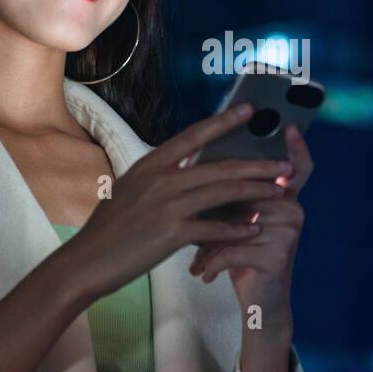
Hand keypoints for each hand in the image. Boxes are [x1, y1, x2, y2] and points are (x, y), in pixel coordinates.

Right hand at [63, 103, 289, 302]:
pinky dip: (236, 230)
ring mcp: (166, 205)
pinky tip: (255, 230)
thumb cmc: (109, 228)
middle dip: (257, 165)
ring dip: (256, 192)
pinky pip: (214, 229)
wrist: (86, 261)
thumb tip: (188, 167)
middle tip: (285, 164)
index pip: (194, 135)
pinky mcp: (171, 234)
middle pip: (219, 166)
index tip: (249, 110)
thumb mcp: (131, 189)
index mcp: (151, 164)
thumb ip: (160, 177)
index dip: (224, 121)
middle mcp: (160, 179)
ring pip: (223, 193)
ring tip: (280, 191)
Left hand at [188, 123, 313, 317]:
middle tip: (187, 211)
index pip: (296, 166)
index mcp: (283, 196)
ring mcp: (288, 233)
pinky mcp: (278, 257)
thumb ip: (230, 192)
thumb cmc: (241, 255)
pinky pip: (233, 248)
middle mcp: (292, 210)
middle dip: (215, 209)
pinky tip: (203, 275)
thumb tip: (196, 158)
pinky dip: (211, 263)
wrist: (258, 305)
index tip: (289, 126)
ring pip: (235, 222)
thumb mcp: (235, 220)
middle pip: (249, 192)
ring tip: (198, 260)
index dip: (296, 146)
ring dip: (209, 243)